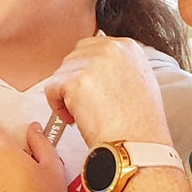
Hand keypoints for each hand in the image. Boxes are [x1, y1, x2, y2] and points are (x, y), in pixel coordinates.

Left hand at [44, 34, 174, 147]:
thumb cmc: (140, 124)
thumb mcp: (139, 81)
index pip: (91, 48)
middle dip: (74, 82)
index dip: (86, 72)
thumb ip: (117, 68)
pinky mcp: (76, 80)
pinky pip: (52, 88)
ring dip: (66, 95)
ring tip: (84, 114)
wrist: (137, 145)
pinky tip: (74, 119)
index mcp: (127, 46)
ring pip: (61, 73)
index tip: (90, 92)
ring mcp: (93, 62)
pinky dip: (57, 106)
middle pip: (73, 58)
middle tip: (86, 105)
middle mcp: (111, 48)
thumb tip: (95, 70)